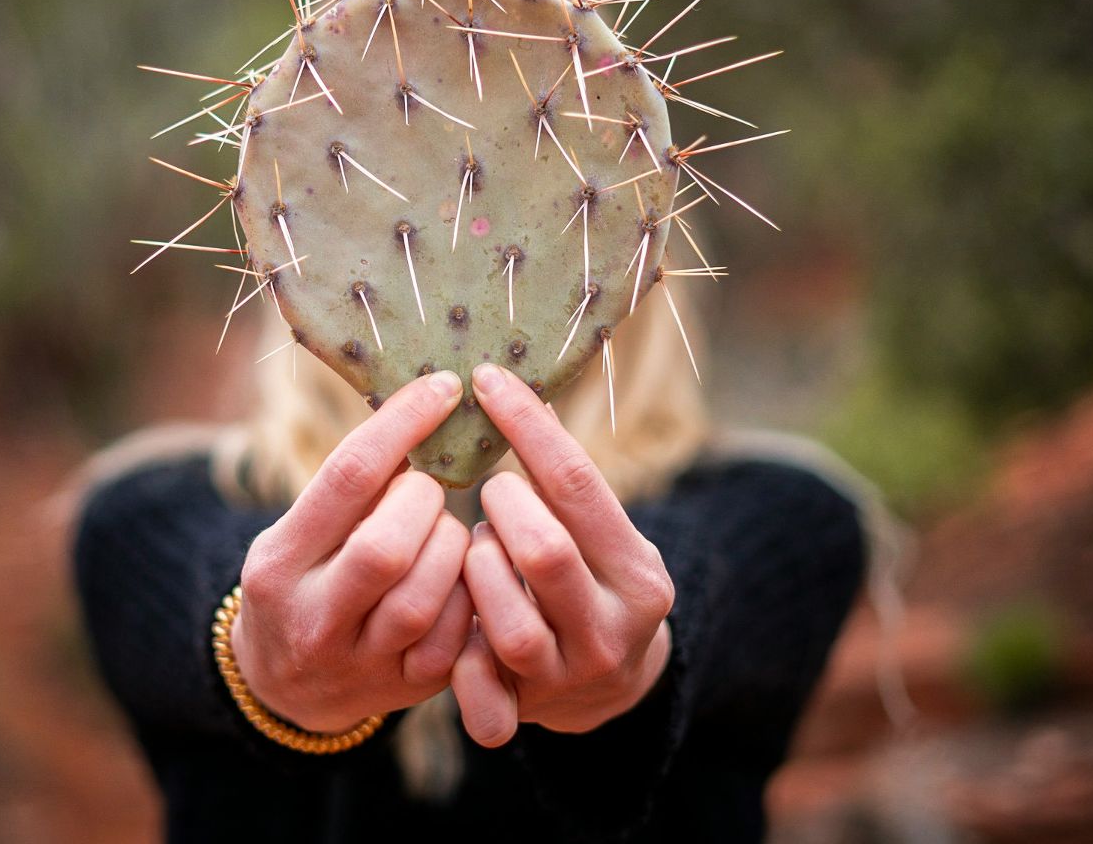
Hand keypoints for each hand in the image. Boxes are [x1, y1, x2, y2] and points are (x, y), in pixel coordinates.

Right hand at [234, 370, 474, 732]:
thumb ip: (350, 491)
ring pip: (426, 597)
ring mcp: (361, 663)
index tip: (443, 387)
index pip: (347, 478)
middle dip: (424, 503)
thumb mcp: (296, 534)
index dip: (403, 425)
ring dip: (451, 548)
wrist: (285, 688)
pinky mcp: (407, 688)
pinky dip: (470, 594)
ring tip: (442, 534)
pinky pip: (457, 636)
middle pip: (386, 548)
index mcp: (278, 565)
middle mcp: (313, 619)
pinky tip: (461, 575)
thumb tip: (424, 408)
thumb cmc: (303, 582)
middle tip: (427, 491)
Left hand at [450, 363, 675, 747]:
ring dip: (476, 573)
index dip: (526, 426)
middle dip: (501, 509)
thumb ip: (565, 488)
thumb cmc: (590, 579)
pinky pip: (482, 693)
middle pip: (543, 552)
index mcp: (638, 573)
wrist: (609, 686)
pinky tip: (454, 622)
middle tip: (489, 492)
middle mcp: (612, 629)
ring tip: (477, 552)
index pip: (577, 484)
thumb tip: (509, 387)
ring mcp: (570, 676)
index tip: (485, 381)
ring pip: (507, 622)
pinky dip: (459, 660)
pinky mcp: (527, 711)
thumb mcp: (601, 536)